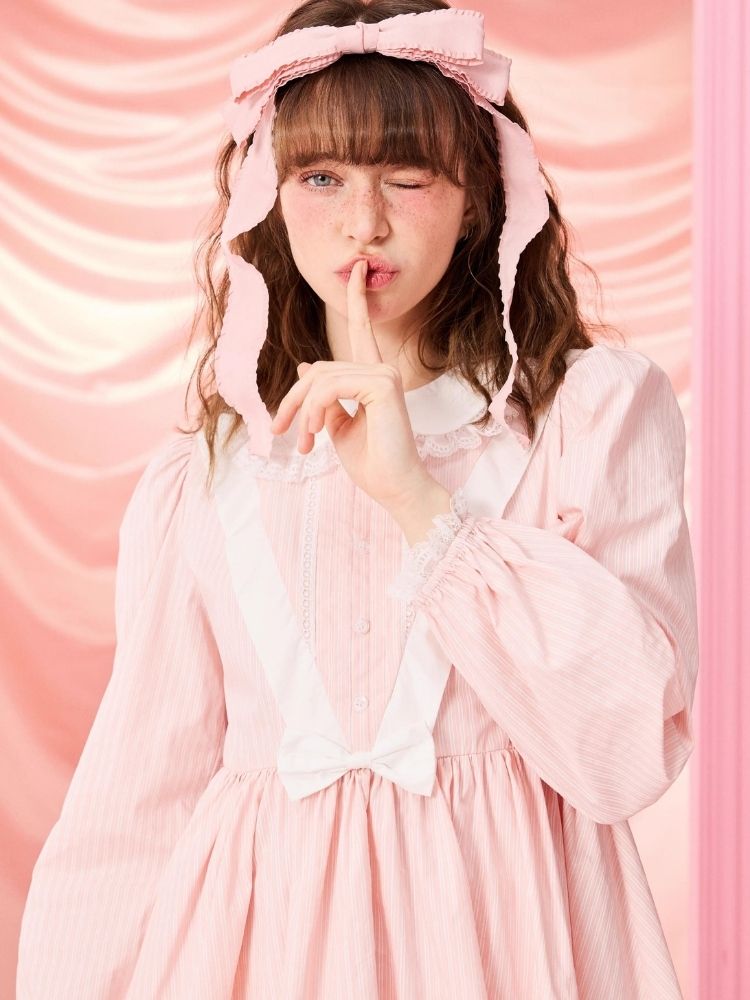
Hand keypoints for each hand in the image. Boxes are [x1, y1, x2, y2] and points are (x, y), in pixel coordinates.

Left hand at [269, 259, 431, 509]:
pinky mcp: (383, 385)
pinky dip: (315, 411)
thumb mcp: (337, 427)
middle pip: (319, 368)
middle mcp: (382, 370)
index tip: (357, 269)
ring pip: (321, 378)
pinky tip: (316, 435)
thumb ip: (324, 399)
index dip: (357, 299)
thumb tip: (307, 369)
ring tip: (304, 442)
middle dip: (294, 399)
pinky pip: (331, 388)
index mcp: (373, 377)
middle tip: (282, 431)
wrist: (394, 488)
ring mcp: (385, 375)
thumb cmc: (371, 463)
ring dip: (303, 411)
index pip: (362, 329)